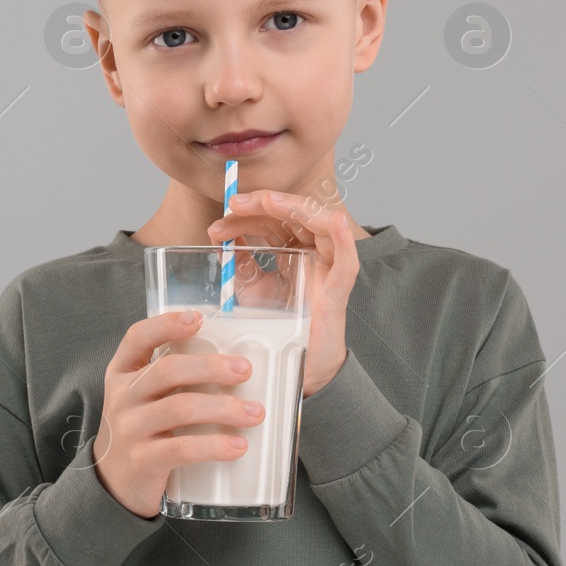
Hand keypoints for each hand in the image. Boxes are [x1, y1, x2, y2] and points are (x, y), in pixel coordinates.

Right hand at [92, 309, 265, 518]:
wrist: (113, 482)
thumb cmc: (142, 430)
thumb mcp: (142, 397)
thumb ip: (172, 378)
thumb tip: (235, 363)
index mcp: (123, 373)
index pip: (137, 338)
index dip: (166, 325)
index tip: (198, 318)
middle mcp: (122, 397)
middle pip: (166, 371)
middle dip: (210, 367)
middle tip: (245, 370)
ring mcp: (130, 429)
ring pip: (179, 408)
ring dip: (222, 408)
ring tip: (254, 413)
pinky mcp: (143, 460)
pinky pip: (182, 449)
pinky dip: (214, 446)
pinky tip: (237, 446)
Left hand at [206, 190, 360, 396]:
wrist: (298, 365)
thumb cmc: (280, 325)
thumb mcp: (251, 287)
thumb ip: (240, 261)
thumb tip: (221, 235)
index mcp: (293, 249)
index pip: (270, 220)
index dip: (244, 217)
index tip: (217, 225)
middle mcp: (312, 252)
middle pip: (293, 214)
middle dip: (263, 204)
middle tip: (234, 204)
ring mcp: (328, 268)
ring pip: (321, 223)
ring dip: (295, 207)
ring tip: (269, 200)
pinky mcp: (338, 289)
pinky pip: (348, 260)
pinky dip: (344, 238)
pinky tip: (334, 220)